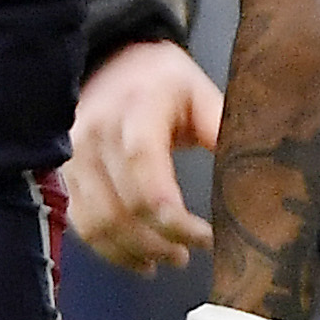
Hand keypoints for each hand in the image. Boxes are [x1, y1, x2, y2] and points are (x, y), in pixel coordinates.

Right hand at [67, 41, 221, 275]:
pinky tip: (139, 258)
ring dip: (135, 252)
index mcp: (135, 112)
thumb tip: (254, 168)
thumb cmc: (161, 81)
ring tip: (170, 259)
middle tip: (190, 254)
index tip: (205, 236)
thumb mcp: (198, 92)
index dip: (175, 220)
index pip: (147, 179)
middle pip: (122, 210)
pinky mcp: (65, 177)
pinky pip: (83, 226)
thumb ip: (221, 128)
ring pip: (99, 225)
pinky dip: (111, 251)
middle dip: (159, 241)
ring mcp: (74, 159)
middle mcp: (96, 137)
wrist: (109, 61)